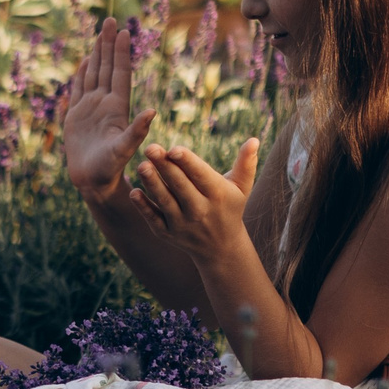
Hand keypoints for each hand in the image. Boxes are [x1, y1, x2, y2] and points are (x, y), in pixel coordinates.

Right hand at [61, 18, 155, 203]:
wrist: (93, 182)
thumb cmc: (110, 169)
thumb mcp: (124, 149)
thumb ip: (137, 131)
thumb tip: (153, 111)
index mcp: (116, 107)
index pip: (120, 73)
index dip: (121, 52)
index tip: (124, 31)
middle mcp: (104, 103)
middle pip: (107, 67)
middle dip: (108, 44)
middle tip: (111, 20)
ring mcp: (90, 109)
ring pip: (94, 74)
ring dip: (97, 54)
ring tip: (100, 34)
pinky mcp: (76, 117)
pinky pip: (79, 89)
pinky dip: (81, 74)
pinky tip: (84, 61)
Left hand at [129, 140, 260, 262]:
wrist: (221, 248)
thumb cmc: (230, 208)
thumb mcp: (241, 188)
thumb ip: (246, 164)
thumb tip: (254, 140)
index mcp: (218, 195)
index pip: (201, 176)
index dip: (188, 162)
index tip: (174, 148)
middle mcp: (201, 211)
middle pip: (180, 186)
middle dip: (165, 167)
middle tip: (149, 147)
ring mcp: (183, 224)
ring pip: (165, 202)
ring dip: (152, 184)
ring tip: (141, 165)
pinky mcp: (168, 234)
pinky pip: (153, 219)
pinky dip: (143, 207)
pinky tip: (134, 192)